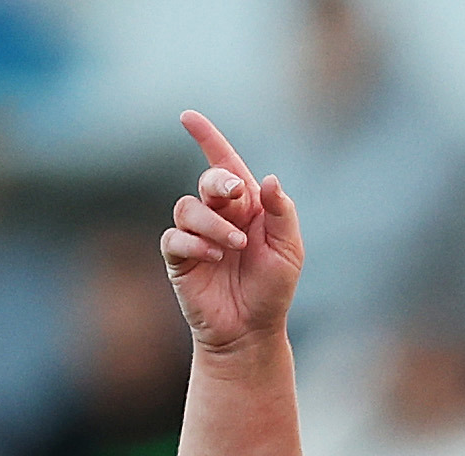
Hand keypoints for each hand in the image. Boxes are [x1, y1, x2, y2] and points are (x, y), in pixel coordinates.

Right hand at [160, 110, 303, 351]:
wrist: (252, 330)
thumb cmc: (272, 289)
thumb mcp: (289, 249)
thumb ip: (281, 212)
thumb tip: (268, 179)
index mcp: (247, 207)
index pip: (224, 164)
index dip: (207, 138)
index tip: (188, 117)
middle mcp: (219, 216)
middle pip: (207, 181)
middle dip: (218, 181)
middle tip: (234, 194)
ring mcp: (196, 236)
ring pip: (188, 207)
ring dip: (213, 222)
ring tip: (234, 245)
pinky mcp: (179, 259)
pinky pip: (175, 237)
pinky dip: (195, 242)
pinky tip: (215, 255)